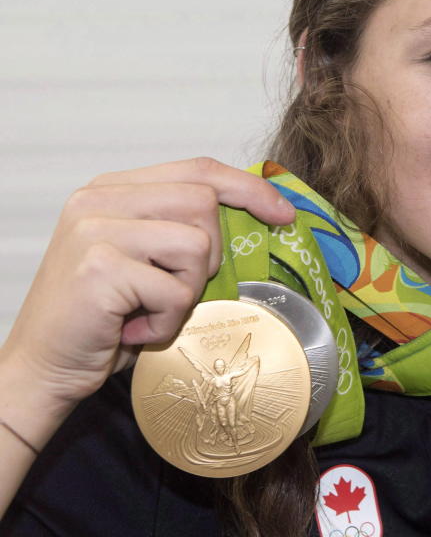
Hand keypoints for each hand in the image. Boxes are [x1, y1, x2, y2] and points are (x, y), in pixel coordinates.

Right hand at [2, 157, 295, 413]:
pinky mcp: (100, 269)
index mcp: (113, 189)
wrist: (42, 366)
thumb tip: (259, 215)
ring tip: (151, 308)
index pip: (198, 169)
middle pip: (204, 203)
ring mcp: (95, 230)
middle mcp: (99, 199)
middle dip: (210, 255)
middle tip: (176, 288)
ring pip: (198, 245)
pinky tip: (135, 329)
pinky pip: (177, 290)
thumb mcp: (145, 258)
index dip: (248, 188)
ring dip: (188, 290)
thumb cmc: (105, 317)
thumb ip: (180, 227)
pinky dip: (167, 320)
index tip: (282, 213)